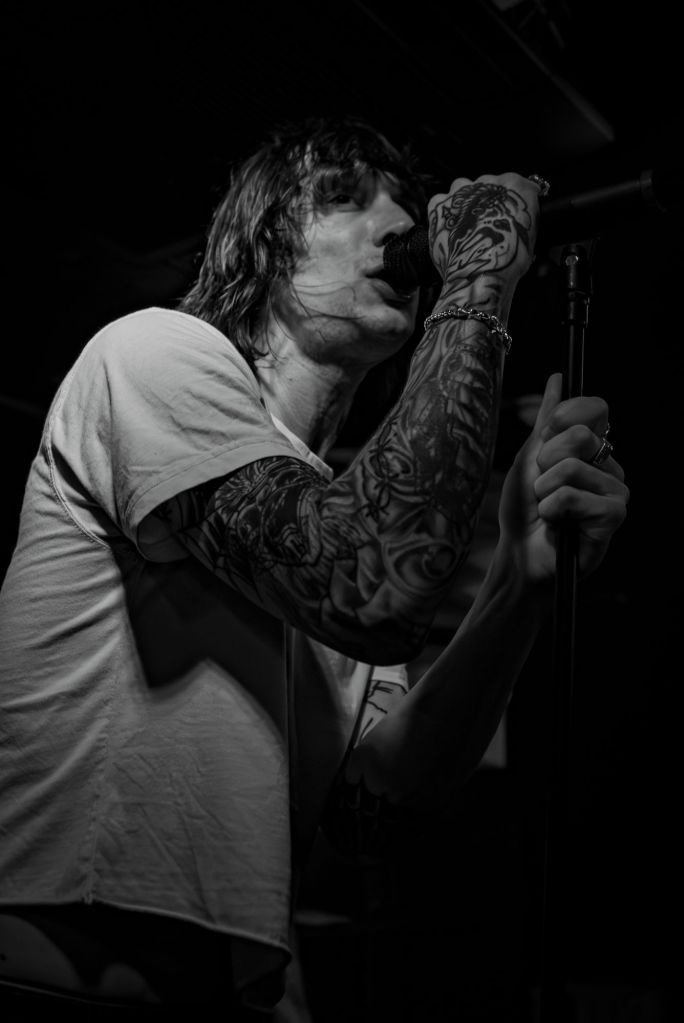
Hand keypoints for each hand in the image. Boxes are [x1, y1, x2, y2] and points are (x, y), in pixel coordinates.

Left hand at [427, 173, 540, 294]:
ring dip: (465, 205)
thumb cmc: (506, 260)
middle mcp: (487, 182)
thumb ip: (522, 216)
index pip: (514, 185)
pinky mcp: (439, 203)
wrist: (477, 274)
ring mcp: (461, 191)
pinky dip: (445, 214)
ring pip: (463, 189)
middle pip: (487, 186)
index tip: (507, 213)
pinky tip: (451, 230)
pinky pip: (441, 202)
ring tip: (467, 230)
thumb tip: (516, 215)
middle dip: (486, 204)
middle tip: (485, 227)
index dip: (509, 202)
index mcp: (515, 186)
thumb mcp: (528, 236)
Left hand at [498, 373, 628, 581]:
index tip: (545, 438)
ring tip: (549, 510)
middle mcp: (609, 464)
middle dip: (545, 462)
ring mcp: (615, 489)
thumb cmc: (524, 509)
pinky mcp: (615, 515)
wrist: (520, 552)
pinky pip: (572, 497)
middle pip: (580, 435)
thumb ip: (546, 420)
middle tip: (543, 486)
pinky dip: (552, 510)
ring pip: (572, 468)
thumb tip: (558, 378)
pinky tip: (558, 524)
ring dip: (544, 491)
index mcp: (592, 447)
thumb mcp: (528, 457)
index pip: (595, 407)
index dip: (564, 417)